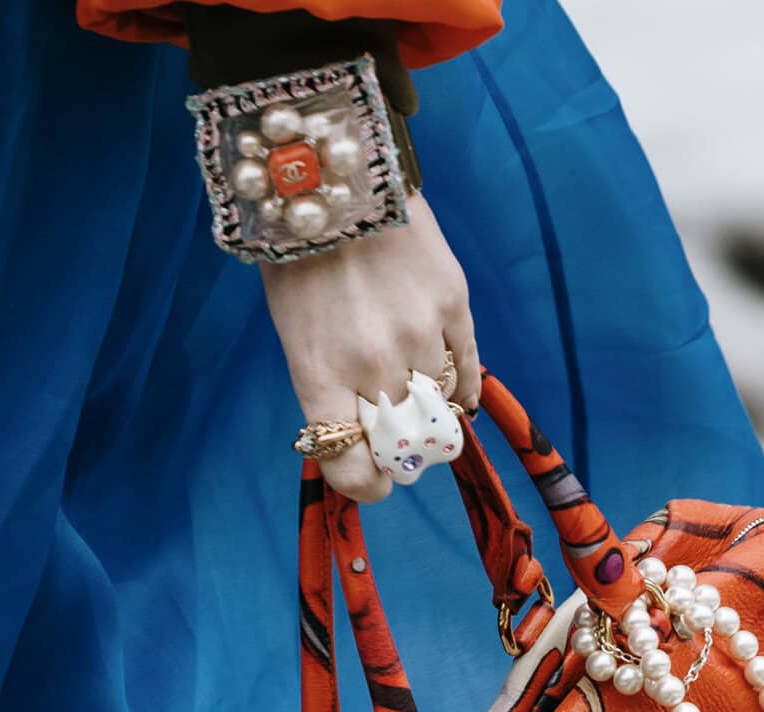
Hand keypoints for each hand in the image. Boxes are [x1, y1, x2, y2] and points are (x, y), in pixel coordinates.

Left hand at [261, 195, 480, 503]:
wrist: (332, 173)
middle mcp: (372, 367)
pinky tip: (460, 398)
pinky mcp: (453, 303)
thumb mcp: (294, 333)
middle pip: (403, 447)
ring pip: (439, 408)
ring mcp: (417, 336)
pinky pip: (468, 369)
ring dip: (431, 411)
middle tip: (398, 439)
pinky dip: (465, 391)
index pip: (353, 470)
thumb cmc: (298, 257)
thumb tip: (367, 438)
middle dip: (401, 453)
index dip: (366, 486)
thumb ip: (328, 390)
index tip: (373, 482)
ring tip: (419, 395)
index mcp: (320, 378)